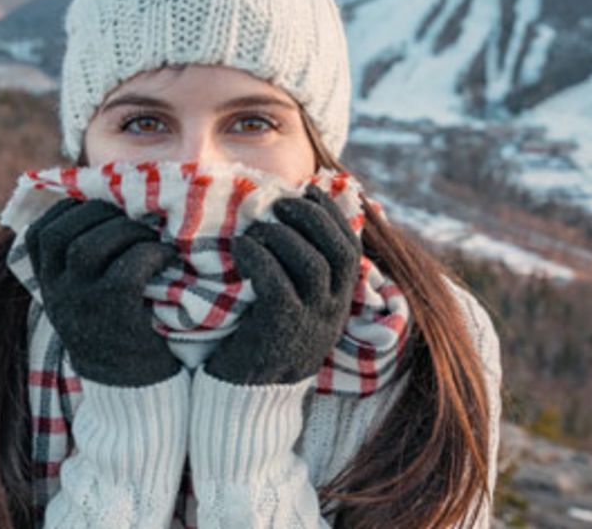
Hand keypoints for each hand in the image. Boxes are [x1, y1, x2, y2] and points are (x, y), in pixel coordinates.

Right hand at [25, 197, 182, 386]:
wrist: (131, 391)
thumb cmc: (117, 331)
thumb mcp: (84, 297)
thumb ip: (82, 261)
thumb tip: (104, 203)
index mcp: (47, 284)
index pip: (42, 231)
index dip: (74, 209)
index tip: (105, 209)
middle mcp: (56, 293)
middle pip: (65, 231)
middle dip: (103, 213)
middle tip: (136, 219)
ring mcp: (81, 305)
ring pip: (90, 245)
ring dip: (127, 230)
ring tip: (152, 237)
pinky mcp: (115, 315)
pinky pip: (128, 268)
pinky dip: (151, 254)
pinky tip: (167, 257)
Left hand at [205, 184, 362, 384]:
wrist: (245, 400)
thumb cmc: (261, 344)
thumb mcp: (293, 310)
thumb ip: (299, 276)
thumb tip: (290, 225)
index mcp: (339, 303)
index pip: (350, 249)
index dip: (332, 215)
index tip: (309, 191)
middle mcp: (332, 312)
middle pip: (338, 252)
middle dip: (312, 218)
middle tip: (281, 201)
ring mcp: (310, 323)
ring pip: (312, 264)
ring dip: (284, 234)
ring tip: (258, 225)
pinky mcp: (280, 330)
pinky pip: (276, 283)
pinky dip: (259, 257)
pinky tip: (241, 247)